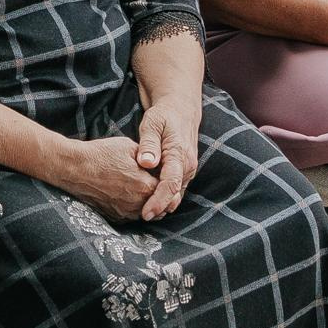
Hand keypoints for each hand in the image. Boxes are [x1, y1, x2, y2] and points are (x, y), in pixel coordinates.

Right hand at [57, 135, 159, 220]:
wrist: (74, 168)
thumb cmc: (101, 154)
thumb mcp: (130, 147)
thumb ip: (150, 158)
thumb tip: (160, 163)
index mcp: (145, 186)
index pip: (169, 190)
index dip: (168, 181)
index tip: (165, 174)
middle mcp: (137, 204)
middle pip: (161, 205)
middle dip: (162, 195)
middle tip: (157, 183)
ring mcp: (125, 213)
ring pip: (148, 213)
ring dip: (150, 203)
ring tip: (144, 188)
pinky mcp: (115, 217)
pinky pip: (133, 215)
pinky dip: (136, 208)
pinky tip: (130, 194)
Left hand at [130, 97, 201, 221]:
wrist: (181, 110)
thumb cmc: (164, 116)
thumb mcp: (152, 123)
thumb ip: (148, 143)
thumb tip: (145, 163)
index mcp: (180, 155)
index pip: (171, 184)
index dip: (158, 201)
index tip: (146, 213)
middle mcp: (188, 166)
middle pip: (174, 195)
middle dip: (159, 208)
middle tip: (140, 217)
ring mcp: (188, 170)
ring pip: (176, 195)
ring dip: (162, 205)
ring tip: (142, 213)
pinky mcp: (184, 172)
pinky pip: (175, 190)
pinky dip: (164, 198)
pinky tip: (149, 202)